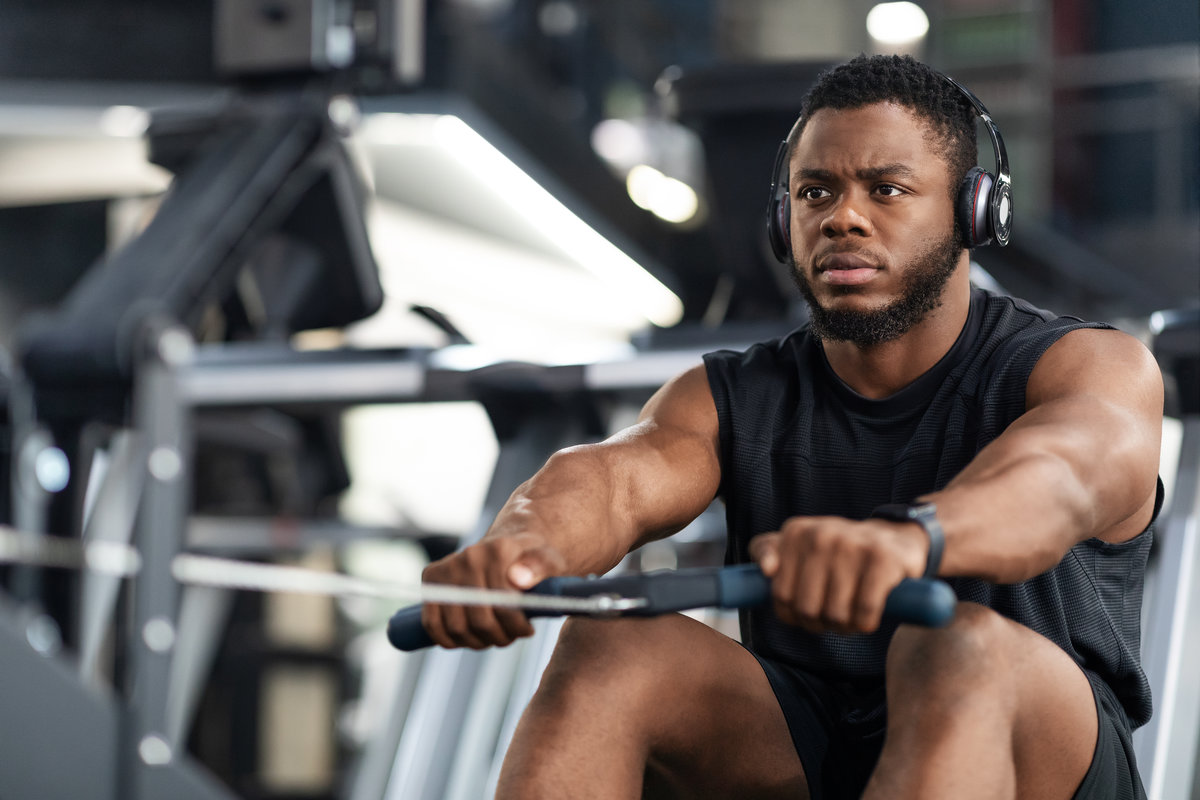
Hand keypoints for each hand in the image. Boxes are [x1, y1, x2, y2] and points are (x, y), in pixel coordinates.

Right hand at [420, 532, 566, 649]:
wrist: (510, 545)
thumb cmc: (533, 560)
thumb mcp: (550, 561)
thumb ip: (541, 567)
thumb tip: (518, 579)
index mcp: (499, 550)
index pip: (503, 603)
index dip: (516, 625)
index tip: (528, 630)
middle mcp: (469, 556)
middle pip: (479, 619)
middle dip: (498, 636)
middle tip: (510, 636)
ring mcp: (448, 566)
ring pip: (456, 626)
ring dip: (477, 641)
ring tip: (494, 636)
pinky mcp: (431, 577)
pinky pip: (431, 622)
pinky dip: (448, 639)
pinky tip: (468, 639)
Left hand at [749, 516, 927, 633]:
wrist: (896, 538)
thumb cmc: (839, 552)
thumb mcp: (798, 545)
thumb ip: (766, 550)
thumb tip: (766, 569)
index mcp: (796, 531)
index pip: (780, 595)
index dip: (793, 615)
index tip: (806, 613)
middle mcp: (821, 533)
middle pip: (807, 608)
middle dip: (819, 624)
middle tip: (832, 618)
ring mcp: (852, 544)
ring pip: (836, 614)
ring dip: (844, 627)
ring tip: (850, 617)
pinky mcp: (883, 559)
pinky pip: (864, 611)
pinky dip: (865, 624)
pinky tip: (867, 618)